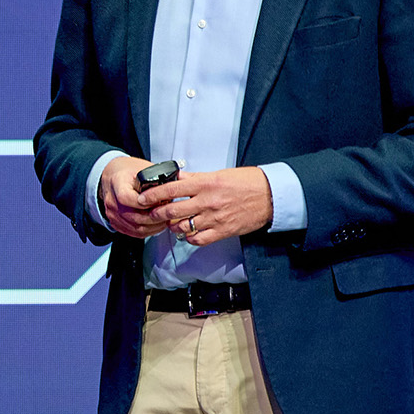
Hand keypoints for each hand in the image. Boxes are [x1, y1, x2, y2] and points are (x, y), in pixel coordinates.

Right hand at [98, 155, 172, 239]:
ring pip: (135, 228)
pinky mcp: (115, 222)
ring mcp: (112, 213)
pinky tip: (156, 225)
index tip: (161, 201)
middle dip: (155, 217)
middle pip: (134, 216)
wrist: (112, 175)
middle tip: (169, 213)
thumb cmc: (127, 171)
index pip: (128, 198)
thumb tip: (172, 189)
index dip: (147, 203)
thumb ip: (155, 180)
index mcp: (117, 183)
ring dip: (153, 226)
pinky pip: (133, 232)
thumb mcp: (142, 168)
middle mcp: (112, 200)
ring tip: (165, 220)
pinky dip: (147, 231)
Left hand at [141, 166, 274, 246]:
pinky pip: (198, 239)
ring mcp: (214, 218)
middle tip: (151, 214)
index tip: (143, 198)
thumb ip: (196, 178)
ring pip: (183, 227)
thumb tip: (178, 178)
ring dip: (173, 226)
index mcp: (206, 183)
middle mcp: (207, 201)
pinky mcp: (222, 231)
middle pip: (173, 211)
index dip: (153, 195)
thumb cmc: (247, 182)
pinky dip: (189, 238)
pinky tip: (188, 233)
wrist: (270, 196)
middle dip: (158, 214)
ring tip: (171, 223)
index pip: (172, 189)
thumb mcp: (219, 174)